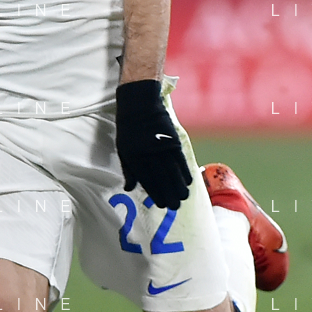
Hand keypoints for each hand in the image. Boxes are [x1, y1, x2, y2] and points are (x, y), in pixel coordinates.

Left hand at [115, 79, 190, 209]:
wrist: (139, 104)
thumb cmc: (129, 129)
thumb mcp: (122, 148)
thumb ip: (128, 170)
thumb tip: (129, 189)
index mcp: (132, 156)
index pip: (146, 179)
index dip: (154, 192)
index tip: (161, 204)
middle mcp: (147, 152)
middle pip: (161, 177)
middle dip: (169, 193)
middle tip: (175, 207)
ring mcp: (161, 145)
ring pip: (172, 170)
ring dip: (179, 185)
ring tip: (184, 198)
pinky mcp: (172, 139)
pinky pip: (180, 158)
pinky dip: (185, 171)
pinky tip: (189, 181)